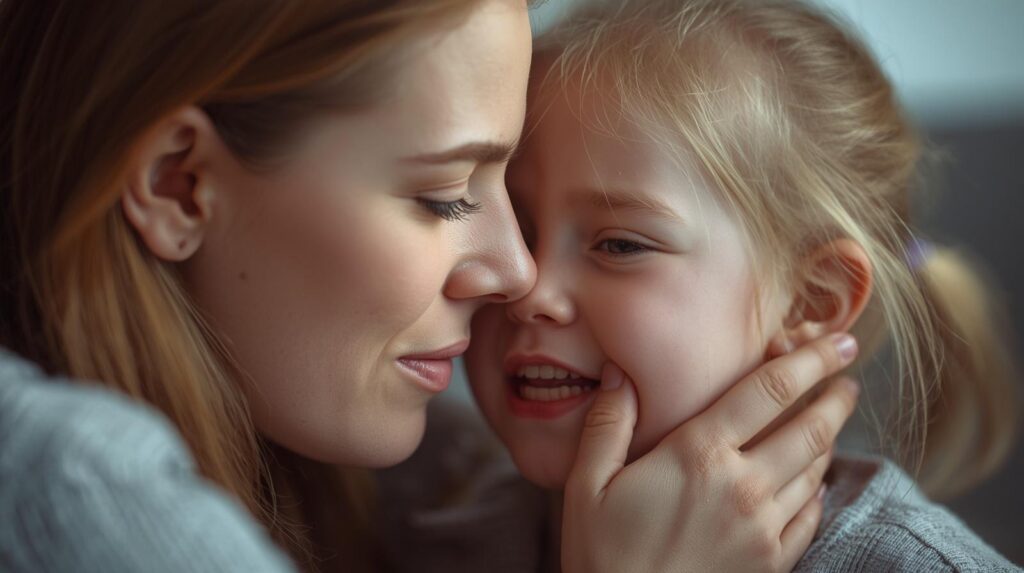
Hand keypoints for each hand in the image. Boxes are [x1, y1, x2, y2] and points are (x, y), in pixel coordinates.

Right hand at [561, 333, 859, 572]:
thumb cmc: (600, 555)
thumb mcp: (585, 485)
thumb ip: (608, 424)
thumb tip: (620, 373)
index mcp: (697, 455)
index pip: (770, 391)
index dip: (811, 359)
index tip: (838, 341)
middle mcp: (741, 486)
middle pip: (810, 428)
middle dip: (835, 396)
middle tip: (847, 375)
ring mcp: (763, 529)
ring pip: (815, 470)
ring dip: (830, 439)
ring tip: (830, 419)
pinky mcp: (770, 564)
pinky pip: (811, 517)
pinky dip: (818, 491)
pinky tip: (813, 482)